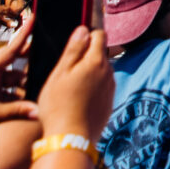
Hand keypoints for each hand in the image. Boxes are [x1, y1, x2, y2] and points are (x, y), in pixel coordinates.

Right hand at [34, 27, 114, 146]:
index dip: (88, 35)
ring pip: (102, 72)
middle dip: (87, 56)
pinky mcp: (109, 104)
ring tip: (71, 86)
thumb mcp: (60, 73)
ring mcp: (110, 89)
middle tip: (67, 69)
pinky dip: (93, 89)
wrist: (71, 139)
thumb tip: (83, 29)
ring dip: (90, 73)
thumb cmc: (59, 105)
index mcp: (95, 61)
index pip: (100, 35)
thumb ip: (73, 49)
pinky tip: (78, 99)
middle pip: (100, 54)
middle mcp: (108, 73)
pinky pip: (102, 89)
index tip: (76, 42)